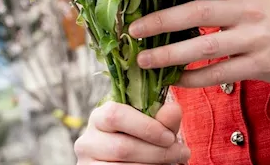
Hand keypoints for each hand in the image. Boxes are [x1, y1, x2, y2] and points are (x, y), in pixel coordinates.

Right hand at [74, 100, 190, 163]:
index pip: (115, 115)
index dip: (145, 127)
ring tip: (172, 162)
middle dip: (157, 152)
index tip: (169, 137)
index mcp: (100, 117)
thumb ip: (163, 119)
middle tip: (182, 153)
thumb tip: (173, 109)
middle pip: (122, 147)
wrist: (126, 160)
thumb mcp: (152, 127)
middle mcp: (88, 139)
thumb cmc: (141, 140)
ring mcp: (88, 162)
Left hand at [128, 0, 269, 88]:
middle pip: (198, 12)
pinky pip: (218, 74)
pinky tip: (174, 79)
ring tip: (143, 59)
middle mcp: (247, 10)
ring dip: (169, 54)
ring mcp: (254, 39)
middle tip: (134, 29)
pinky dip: (193, 78)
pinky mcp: (258, 66)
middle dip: (161, 21)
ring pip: (204, 47)